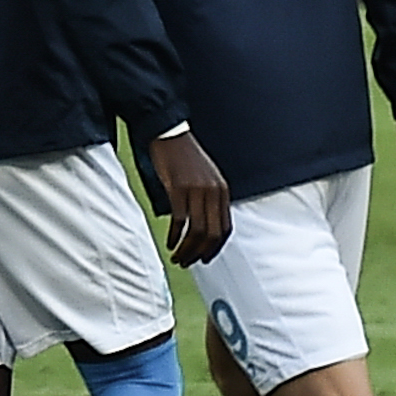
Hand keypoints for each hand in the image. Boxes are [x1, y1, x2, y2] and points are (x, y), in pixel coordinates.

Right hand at [148, 128, 232, 266]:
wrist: (170, 133)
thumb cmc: (184, 155)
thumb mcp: (205, 176)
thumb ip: (208, 197)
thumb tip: (203, 222)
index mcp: (222, 191)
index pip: (226, 228)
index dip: (216, 247)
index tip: (204, 258)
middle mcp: (213, 192)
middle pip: (213, 233)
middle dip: (200, 252)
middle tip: (188, 262)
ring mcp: (197, 190)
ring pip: (197, 230)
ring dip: (187, 248)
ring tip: (177, 257)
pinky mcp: (179, 188)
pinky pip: (180, 219)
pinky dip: (175, 235)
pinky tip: (169, 242)